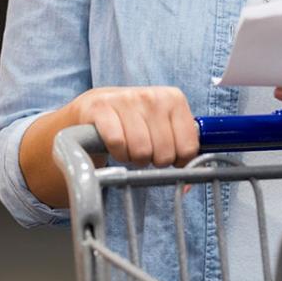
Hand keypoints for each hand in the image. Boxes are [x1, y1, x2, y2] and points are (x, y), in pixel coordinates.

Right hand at [69, 86, 198, 165]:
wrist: (93, 106)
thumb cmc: (132, 121)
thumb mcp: (161, 125)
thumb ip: (180, 147)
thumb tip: (187, 184)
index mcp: (174, 98)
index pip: (188, 147)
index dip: (177, 160)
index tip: (168, 156)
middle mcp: (152, 96)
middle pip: (164, 153)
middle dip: (153, 160)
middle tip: (144, 152)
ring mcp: (126, 99)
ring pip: (141, 150)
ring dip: (134, 158)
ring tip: (130, 148)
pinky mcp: (101, 108)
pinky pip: (118, 143)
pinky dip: (117, 152)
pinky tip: (116, 146)